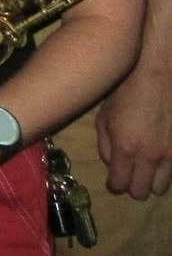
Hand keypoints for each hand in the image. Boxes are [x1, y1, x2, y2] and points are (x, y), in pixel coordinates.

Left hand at [97, 66, 171, 197]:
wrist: (157, 77)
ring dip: (150, 181)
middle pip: (141, 193)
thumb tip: (111, 166)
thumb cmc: (125, 93)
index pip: (120, 185)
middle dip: (131, 186)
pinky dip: (163, 172)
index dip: (114, 185)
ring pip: (160, 188)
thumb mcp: (104, 117)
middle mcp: (149, 156)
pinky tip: (157, 159)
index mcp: (125, 148)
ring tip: (144, 167)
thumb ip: (105, 146)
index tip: (113, 180)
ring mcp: (169, 155)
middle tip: (128, 174)